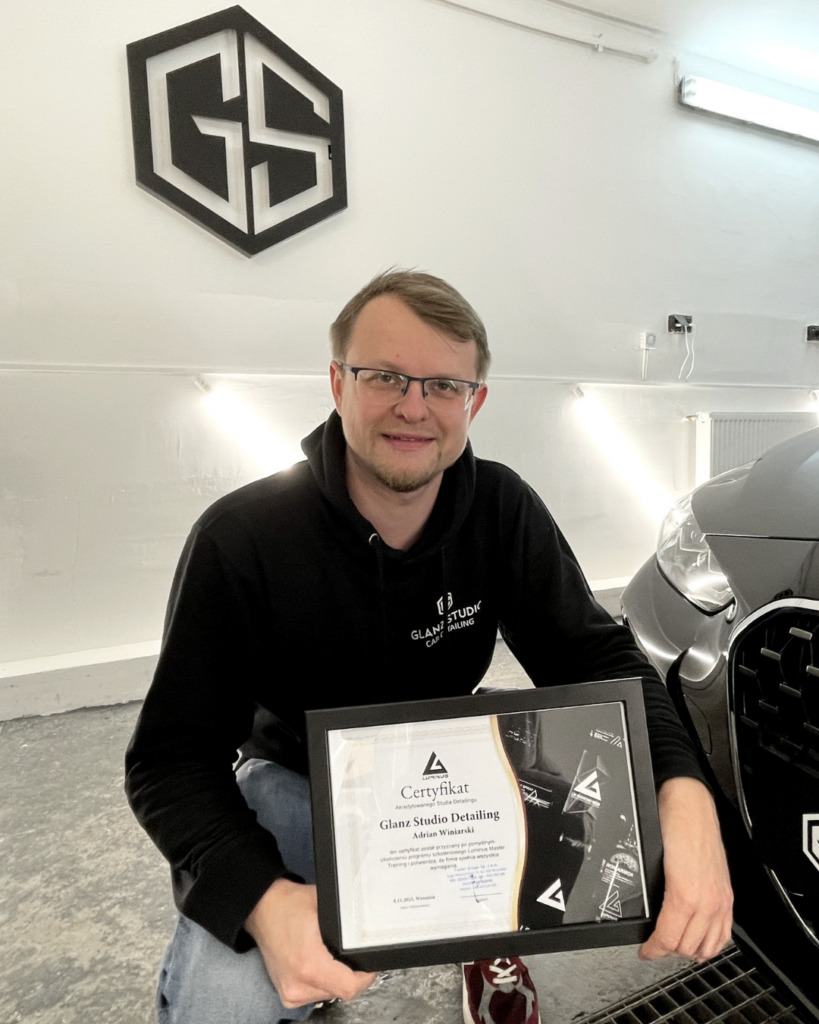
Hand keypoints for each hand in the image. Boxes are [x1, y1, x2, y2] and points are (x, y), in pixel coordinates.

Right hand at [245, 878, 376, 1008]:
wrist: (262, 908)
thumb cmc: (289, 904)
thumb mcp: (325, 904)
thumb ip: (345, 920)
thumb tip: (366, 926)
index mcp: (309, 964)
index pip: (349, 986)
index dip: (365, 976)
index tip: (369, 963)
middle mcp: (298, 984)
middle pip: (342, 991)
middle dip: (351, 975)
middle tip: (350, 954)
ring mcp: (291, 992)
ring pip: (330, 994)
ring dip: (336, 979)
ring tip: (331, 957)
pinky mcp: (287, 994)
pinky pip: (316, 994)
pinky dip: (323, 982)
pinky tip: (320, 965)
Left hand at [639, 776, 732, 962]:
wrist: (689, 802)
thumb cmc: (669, 822)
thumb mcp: (651, 860)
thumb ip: (652, 893)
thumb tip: (645, 915)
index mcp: (684, 894)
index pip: (668, 939)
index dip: (652, 950)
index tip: (644, 951)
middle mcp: (706, 901)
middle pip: (687, 947)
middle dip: (667, 951)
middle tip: (655, 946)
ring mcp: (720, 899)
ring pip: (708, 946)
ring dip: (690, 951)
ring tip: (673, 945)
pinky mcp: (727, 894)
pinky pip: (725, 932)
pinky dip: (712, 943)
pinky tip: (701, 940)